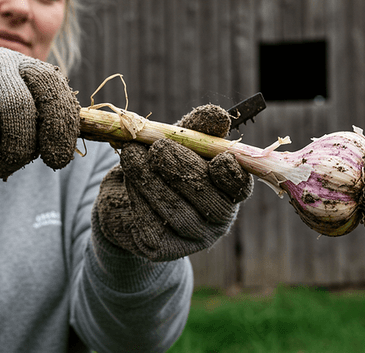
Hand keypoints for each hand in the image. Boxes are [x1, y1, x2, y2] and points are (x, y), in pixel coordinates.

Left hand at [93, 105, 253, 261]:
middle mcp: (218, 219)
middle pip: (209, 201)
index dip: (232, 175)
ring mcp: (191, 238)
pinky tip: (128, 178)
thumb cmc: (161, 165)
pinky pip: (150, 224)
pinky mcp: (162, 249)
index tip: (220, 158)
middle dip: (184, 170)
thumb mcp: (179, 142)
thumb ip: (199, 129)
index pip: (240, 188)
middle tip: (159, 146)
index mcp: (230, 191)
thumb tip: (219, 116)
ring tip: (131, 154)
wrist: (124, 196)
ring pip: (176, 212)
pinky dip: (137, 196)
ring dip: (151, 179)